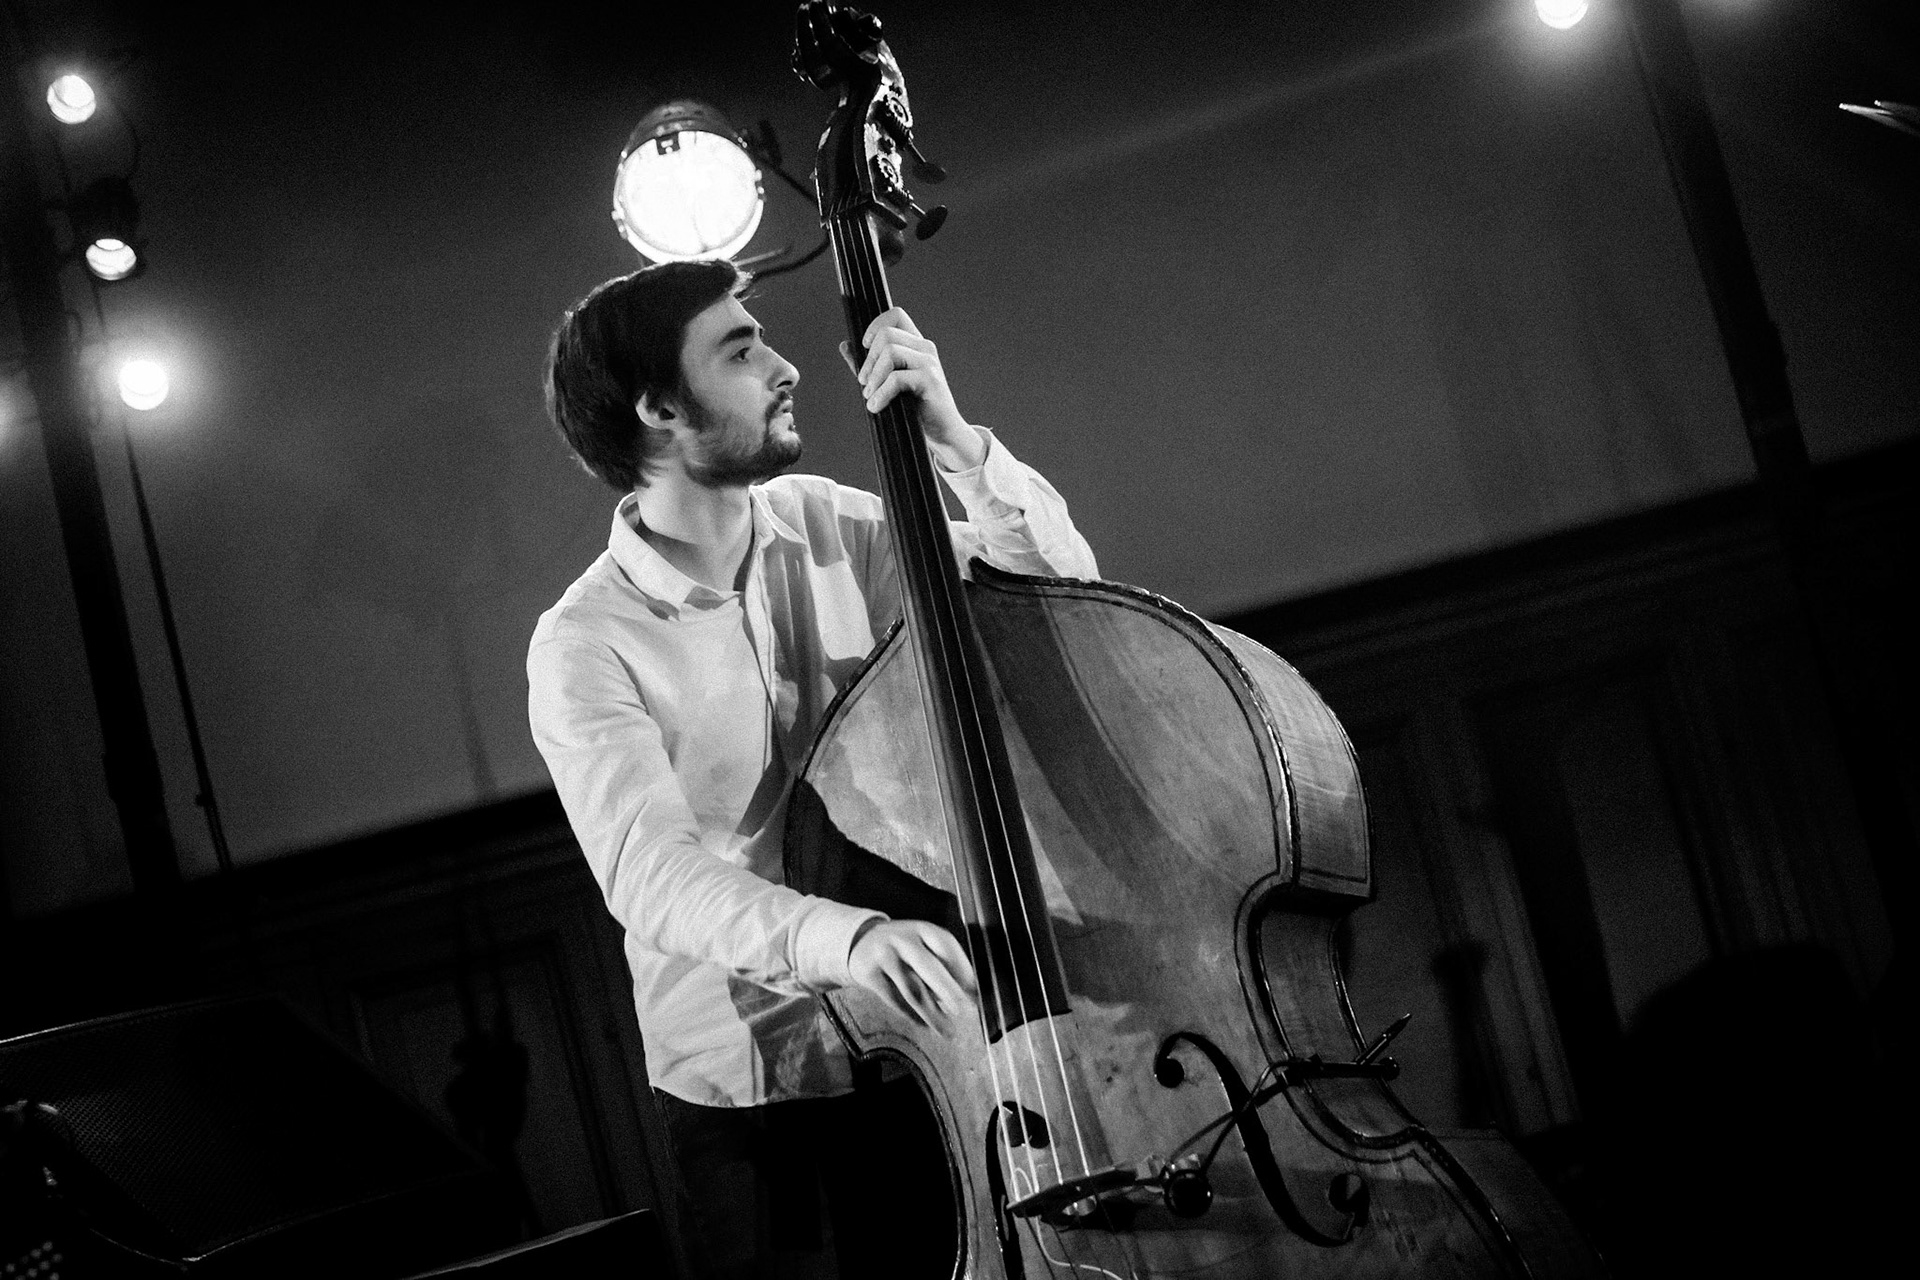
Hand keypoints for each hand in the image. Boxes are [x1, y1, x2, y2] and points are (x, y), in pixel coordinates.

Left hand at [840, 307, 986, 470]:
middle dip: (869, 360)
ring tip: (870, 396)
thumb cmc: (915, 407)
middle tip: (864, 383)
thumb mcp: (887, 382)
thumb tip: (845, 344)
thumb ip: (868, 364)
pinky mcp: (930, 380)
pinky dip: (881, 394)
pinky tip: (876, 406)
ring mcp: (929, 362)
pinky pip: (896, 378)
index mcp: (916, 344)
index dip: (876, 325)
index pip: (896, 315)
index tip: (866, 347)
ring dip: (873, 377)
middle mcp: (924, 348)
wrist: (942, 431)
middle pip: (886, 334)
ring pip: (890, 352)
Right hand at [846, 918, 978, 1036]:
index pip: (946, 946)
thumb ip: (943, 963)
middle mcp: (903, 940)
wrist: (858, 941)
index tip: (974, 991)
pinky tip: (923, 1023)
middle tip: (962, 1010)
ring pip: (911, 988)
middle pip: (928, 966)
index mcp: (922, 929)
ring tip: (947, 1030)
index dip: (962, 969)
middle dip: (948, 991)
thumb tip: (969, 993)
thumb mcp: (922, 944)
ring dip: (932, 1012)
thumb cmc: (902, 947)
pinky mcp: (870, 974)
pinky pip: (894, 998)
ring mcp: (884, 956)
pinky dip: (910, 1014)